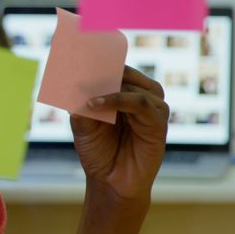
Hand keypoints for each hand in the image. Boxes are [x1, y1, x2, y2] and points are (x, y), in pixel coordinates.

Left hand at [71, 66, 169, 201]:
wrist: (110, 182)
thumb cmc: (98, 151)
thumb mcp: (82, 123)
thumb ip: (80, 102)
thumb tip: (75, 82)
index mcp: (124, 93)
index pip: (115, 67)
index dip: (98, 60)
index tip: (76, 52)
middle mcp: (141, 97)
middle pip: (126, 72)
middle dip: (102, 69)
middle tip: (80, 66)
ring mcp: (152, 109)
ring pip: (134, 86)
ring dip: (108, 86)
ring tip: (85, 93)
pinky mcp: (159, 124)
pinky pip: (141, 103)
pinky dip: (118, 100)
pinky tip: (96, 104)